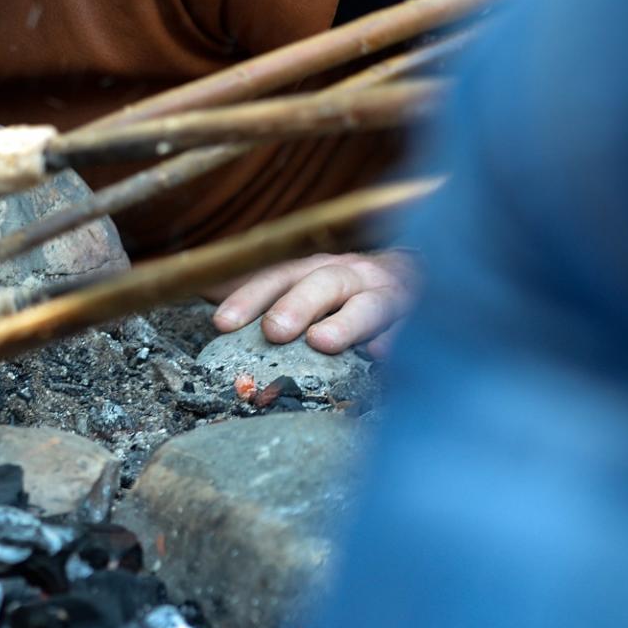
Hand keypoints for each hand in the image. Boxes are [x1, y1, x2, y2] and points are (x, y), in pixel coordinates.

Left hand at [209, 250, 416, 358]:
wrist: (424, 276)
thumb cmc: (348, 290)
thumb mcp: (304, 282)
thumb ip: (261, 290)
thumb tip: (201, 288)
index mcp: (316, 269)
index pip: (277, 277)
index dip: (248, 298)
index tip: (221, 324)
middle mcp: (352, 275)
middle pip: (322, 282)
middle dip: (296, 305)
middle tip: (274, 331)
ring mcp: (391, 294)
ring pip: (370, 303)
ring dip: (346, 322)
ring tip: (323, 342)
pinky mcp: (425, 317)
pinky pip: (415, 329)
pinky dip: (399, 341)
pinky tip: (384, 358)